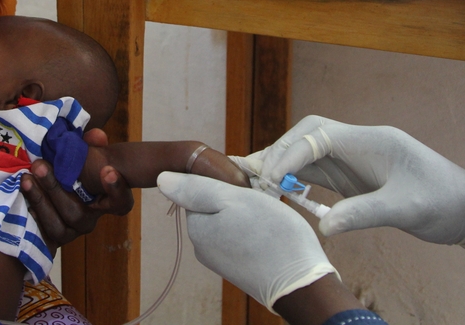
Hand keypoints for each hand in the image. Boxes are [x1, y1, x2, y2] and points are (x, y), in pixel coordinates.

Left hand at [21, 128, 133, 252]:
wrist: (45, 190)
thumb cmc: (68, 171)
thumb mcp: (78, 155)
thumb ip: (89, 145)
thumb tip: (96, 135)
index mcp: (103, 200)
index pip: (120, 202)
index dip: (116, 189)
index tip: (108, 170)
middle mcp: (89, 219)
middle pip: (78, 214)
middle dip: (56, 189)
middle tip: (40, 165)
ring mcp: (71, 232)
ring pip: (59, 226)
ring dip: (41, 201)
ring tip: (27, 179)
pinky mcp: (52, 240)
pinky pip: (43, 234)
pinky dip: (32, 214)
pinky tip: (23, 195)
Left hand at [157, 172, 337, 311]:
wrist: (302, 284)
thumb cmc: (271, 236)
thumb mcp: (233, 199)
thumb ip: (196, 188)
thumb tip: (162, 179)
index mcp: (197, 228)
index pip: (198, 189)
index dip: (222, 180)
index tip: (243, 185)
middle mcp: (203, 247)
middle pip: (214, 205)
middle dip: (235, 197)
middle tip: (259, 200)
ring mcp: (222, 259)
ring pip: (230, 219)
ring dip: (248, 212)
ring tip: (268, 217)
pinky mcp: (240, 266)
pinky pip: (241, 236)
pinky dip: (255, 229)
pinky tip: (270, 233)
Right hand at [252, 115, 464, 255]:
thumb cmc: (444, 202)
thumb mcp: (407, 210)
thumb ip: (364, 213)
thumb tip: (324, 226)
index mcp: (371, 141)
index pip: (317, 135)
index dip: (288, 153)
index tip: (269, 178)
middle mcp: (358, 143)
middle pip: (306, 136)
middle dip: (278, 153)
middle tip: (253, 177)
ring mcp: (355, 157)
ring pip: (307, 151)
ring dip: (282, 164)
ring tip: (255, 181)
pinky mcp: (354, 174)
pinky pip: (316, 169)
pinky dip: (295, 177)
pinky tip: (279, 191)